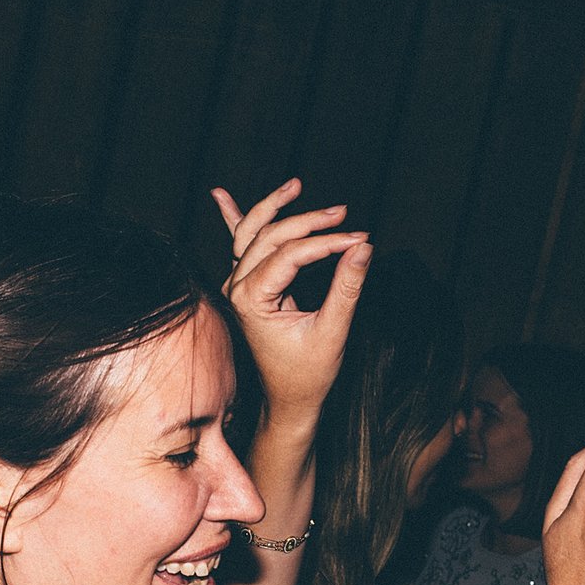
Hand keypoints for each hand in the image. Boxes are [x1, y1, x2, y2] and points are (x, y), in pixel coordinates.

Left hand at [210, 180, 369, 428]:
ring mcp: (237, 286)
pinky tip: (219, 194)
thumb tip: (364, 247)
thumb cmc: (308, 373)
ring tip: (296, 185)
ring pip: (252, 233)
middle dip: (308, 221)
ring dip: (273, 207)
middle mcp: (237, 288)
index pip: (290, 254)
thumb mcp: (332, 331)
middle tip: (344, 214)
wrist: (288, 400)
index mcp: (251, 300)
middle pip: (271, 236)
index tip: (360, 240)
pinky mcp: (246, 286)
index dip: (327, 242)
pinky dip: (234, 218)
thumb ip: (347, 288)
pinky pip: (240, 246)